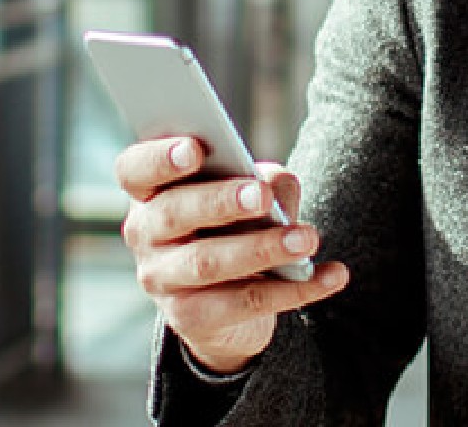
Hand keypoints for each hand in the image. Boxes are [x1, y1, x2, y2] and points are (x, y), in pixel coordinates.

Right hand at [115, 136, 349, 373]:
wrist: (229, 302)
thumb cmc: (237, 223)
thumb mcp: (250, 195)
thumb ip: (261, 181)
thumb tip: (273, 184)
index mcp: (152, 191)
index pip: (135, 169)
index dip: (159, 158)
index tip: (195, 149)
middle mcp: (146, 234)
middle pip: (173, 213)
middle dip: (220, 202)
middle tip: (262, 197)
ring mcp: (163, 279)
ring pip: (208, 262)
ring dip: (262, 248)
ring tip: (307, 239)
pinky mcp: (191, 318)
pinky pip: (245, 303)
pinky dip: (296, 289)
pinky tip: (332, 276)